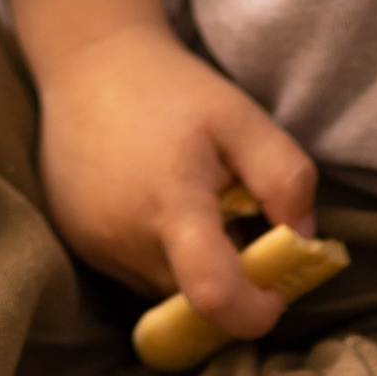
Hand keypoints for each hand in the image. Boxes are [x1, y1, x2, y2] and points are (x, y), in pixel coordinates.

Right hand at [5, 0, 315, 335]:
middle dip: (227, 275)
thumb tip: (300, 239)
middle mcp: (123, 238)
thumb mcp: (243, 117)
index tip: (274, 293)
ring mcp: (93, 245)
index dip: (252, 313)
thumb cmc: (172, 88)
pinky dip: (157, 251)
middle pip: (192, 296)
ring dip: (189, 263)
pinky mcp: (76, 243)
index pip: (212, 296)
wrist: (87, 62)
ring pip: (163, 287)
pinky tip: (153, 198)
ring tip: (189, 199)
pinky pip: (132, 271)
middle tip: (233, 217)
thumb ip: (286, 177)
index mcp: (171, 204)